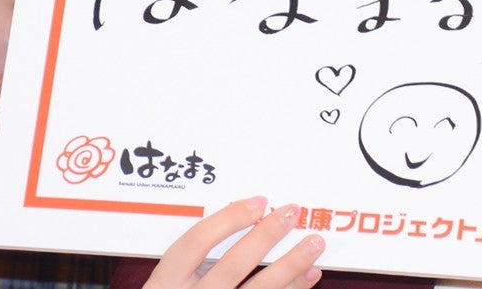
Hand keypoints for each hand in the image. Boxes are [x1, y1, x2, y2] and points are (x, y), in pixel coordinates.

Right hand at [146, 199, 323, 288]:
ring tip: (315, 243)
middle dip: (267, 235)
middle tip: (293, 212)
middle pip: (234, 264)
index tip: (259, 202)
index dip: (230, 218)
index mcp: (166, 283)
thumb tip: (249, 217)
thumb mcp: (172, 282)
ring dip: (291, 264)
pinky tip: (309, 274)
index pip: (197, 241)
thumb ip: (197, 259)